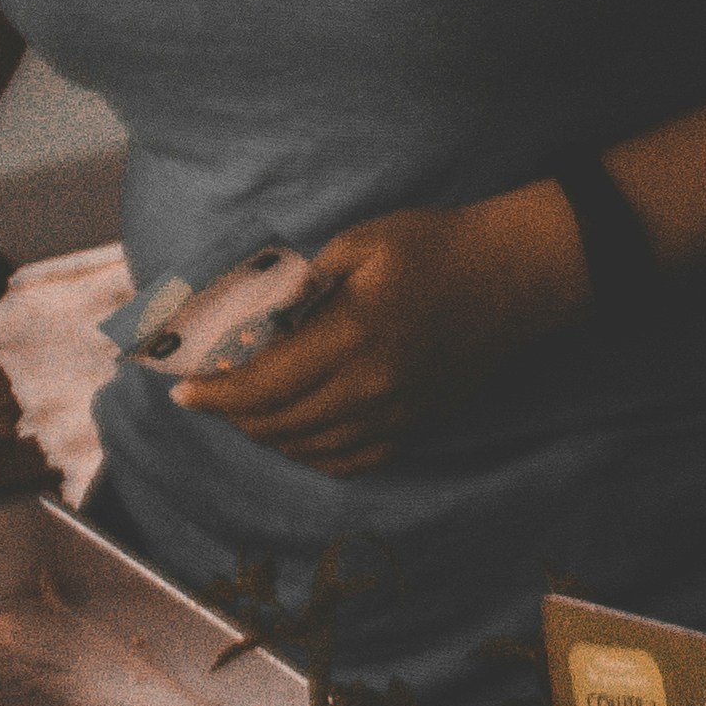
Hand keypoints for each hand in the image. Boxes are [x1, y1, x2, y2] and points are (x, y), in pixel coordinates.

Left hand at [170, 189, 586, 475]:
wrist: (521, 274)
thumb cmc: (438, 247)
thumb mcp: (361, 243)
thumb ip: (301, 282)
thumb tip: (248, 312)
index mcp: (354, 336)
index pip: (264, 386)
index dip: (215, 394)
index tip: (183, 390)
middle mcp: (375, 386)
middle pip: (278, 424)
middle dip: (231, 415)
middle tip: (208, 394)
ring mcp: (401, 413)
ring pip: (311, 449)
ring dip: (267, 434)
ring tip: (243, 410)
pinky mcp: (420, 424)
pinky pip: (353, 461)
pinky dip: (312, 454)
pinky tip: (294, 433)